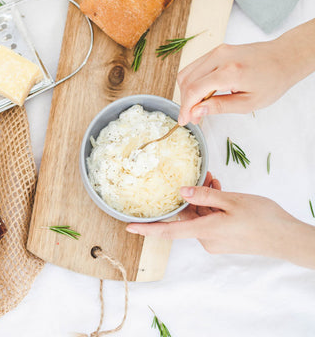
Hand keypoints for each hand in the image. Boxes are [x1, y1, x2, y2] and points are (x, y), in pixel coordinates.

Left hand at [126, 173, 314, 268]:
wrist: (287, 238)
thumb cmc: (262, 219)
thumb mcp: (232, 201)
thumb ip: (204, 195)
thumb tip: (181, 191)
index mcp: (205, 231)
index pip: (168, 231)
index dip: (147, 229)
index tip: (129, 227)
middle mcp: (206, 239)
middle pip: (188, 215)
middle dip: (191, 195)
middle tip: (206, 177)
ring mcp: (215, 240)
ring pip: (199, 214)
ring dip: (204, 197)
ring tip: (216, 180)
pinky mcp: (223, 238)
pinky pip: (209, 219)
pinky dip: (212, 205)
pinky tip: (219, 190)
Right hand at [177, 41, 291, 125]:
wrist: (285, 57)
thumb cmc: (272, 81)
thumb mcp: (249, 103)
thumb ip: (219, 107)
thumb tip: (196, 112)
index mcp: (229, 72)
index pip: (194, 90)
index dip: (185, 108)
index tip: (183, 121)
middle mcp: (219, 57)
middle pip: (186, 80)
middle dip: (186, 101)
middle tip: (194, 117)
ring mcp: (217, 50)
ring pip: (187, 72)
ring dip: (187, 91)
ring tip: (199, 106)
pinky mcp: (217, 50)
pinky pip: (196, 66)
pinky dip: (193, 81)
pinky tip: (203, 94)